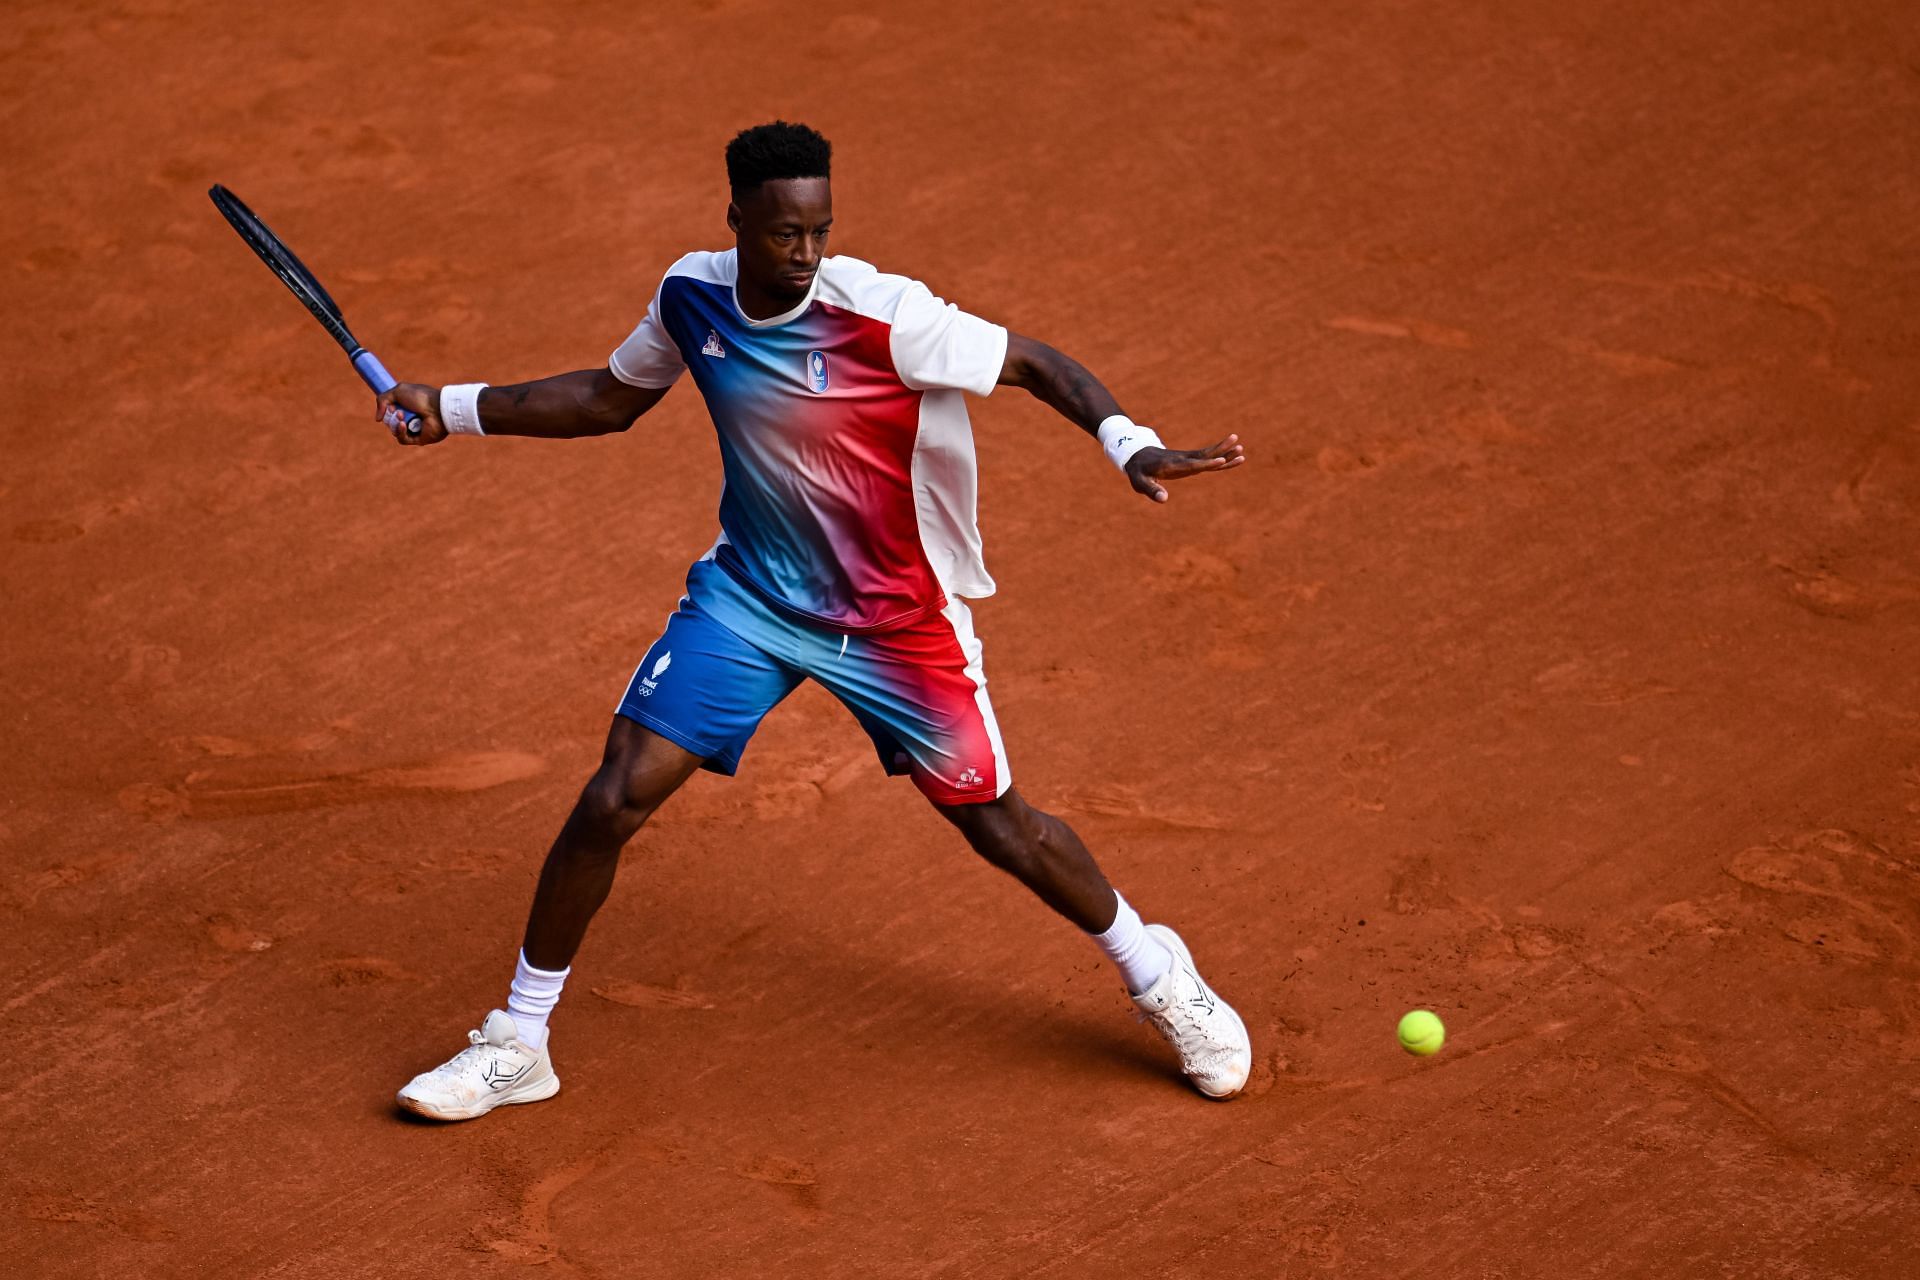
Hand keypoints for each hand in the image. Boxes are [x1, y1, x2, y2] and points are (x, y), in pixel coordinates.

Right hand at [375, 382, 446, 445]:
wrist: (438, 408)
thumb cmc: (421, 397)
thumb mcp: (398, 391)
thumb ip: (382, 400)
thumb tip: (378, 419)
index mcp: (408, 405)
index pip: (391, 410)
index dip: (387, 408)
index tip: (391, 405)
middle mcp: (411, 417)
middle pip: (391, 421)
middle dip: (391, 416)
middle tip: (397, 410)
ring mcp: (415, 429)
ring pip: (395, 430)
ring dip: (395, 423)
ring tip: (402, 416)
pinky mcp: (419, 439)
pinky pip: (402, 439)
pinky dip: (400, 432)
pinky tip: (404, 425)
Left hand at [1124, 433, 1245, 502]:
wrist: (1138, 455)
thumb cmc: (1138, 471)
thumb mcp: (1140, 482)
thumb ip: (1152, 490)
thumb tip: (1164, 499)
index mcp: (1171, 465)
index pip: (1191, 464)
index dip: (1206, 463)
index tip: (1220, 460)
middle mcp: (1182, 460)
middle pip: (1204, 455)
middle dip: (1220, 451)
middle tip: (1238, 445)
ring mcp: (1187, 459)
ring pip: (1208, 455)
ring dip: (1224, 452)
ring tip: (1241, 448)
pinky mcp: (1189, 461)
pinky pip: (1207, 459)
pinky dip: (1220, 458)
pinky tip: (1233, 457)